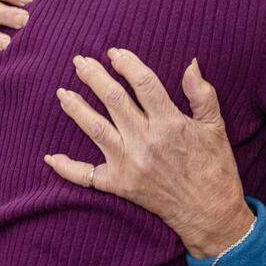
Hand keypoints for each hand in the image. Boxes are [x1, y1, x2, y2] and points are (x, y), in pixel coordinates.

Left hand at [44, 49, 254, 258]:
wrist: (210, 212)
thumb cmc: (215, 167)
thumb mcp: (215, 127)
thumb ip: (201, 94)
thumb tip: (190, 63)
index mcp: (170, 123)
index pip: (143, 83)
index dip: (127, 64)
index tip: (115, 53)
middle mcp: (146, 141)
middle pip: (113, 100)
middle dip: (93, 76)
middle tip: (80, 62)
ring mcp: (130, 164)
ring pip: (95, 129)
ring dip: (76, 109)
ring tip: (62, 93)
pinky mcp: (120, 185)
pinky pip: (87, 176)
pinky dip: (67, 167)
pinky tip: (50, 157)